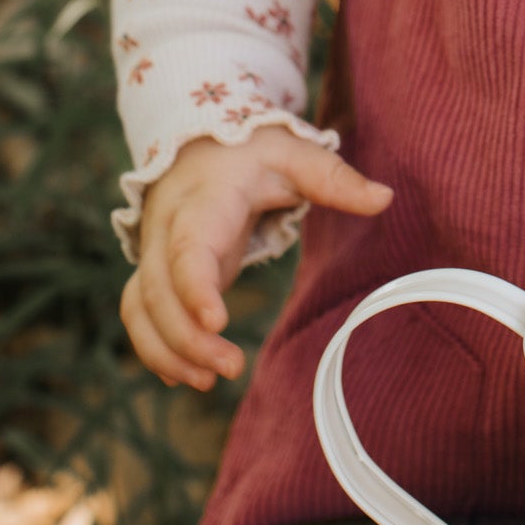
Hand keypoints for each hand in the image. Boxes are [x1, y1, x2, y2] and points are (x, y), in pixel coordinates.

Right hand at [120, 126, 392, 390]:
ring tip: (209, 381)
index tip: (217, 321)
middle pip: (159, 290)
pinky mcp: (156, 272)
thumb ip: (335, 178)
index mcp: (204, 200)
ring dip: (168, 349)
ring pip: (141, 307)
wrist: (200, 143)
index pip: (189, 247)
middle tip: (231, 367)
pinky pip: (139, 314)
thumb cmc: (252, 150)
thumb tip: (385, 198)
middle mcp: (168, 228)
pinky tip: (184, 376)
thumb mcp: (293, 154)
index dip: (195, 286)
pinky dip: (154, 348)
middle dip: (186, 336)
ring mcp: (155, 251)